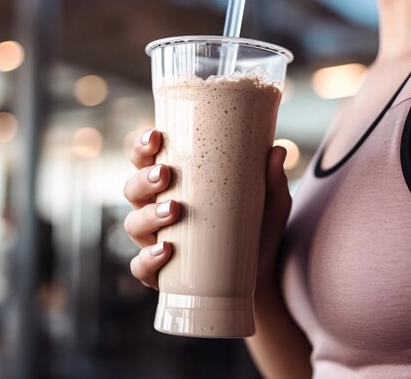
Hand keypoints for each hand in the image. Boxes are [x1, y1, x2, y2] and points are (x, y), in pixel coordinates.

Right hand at [122, 129, 291, 295]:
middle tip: (165, 174)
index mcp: (173, 186)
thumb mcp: (269, 202)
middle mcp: (155, 210)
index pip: (147, 161)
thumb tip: (277, 149)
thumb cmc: (256, 229)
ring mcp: (154, 242)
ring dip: (147, 215)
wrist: (261, 276)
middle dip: (143, 178)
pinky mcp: (160, 274)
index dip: (142, 147)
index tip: (156, 135)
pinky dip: (147, 259)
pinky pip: (140, 268)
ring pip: (133, 224)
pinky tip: (165, 251)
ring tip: (173, 210)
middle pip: (133, 189)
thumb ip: (271, 178)